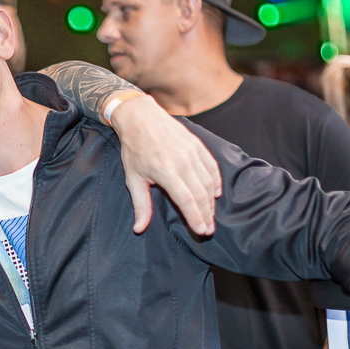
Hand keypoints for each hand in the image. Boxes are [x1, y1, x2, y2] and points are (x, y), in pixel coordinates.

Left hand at [109, 94, 220, 234]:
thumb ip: (141, 205)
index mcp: (166, 171)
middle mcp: (183, 162)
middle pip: (202, 194)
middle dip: (207, 215)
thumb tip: (139, 229)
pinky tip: (215, 194)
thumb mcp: (133, 178)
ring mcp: (192, 152)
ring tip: (210, 216)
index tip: (202, 231)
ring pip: (209, 182)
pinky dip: (216, 182)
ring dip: (211, 201)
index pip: (187, 200)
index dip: (196, 218)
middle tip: (209, 230)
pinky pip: (212, 167)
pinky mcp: (198, 145)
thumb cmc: (134, 149)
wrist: (140, 116)